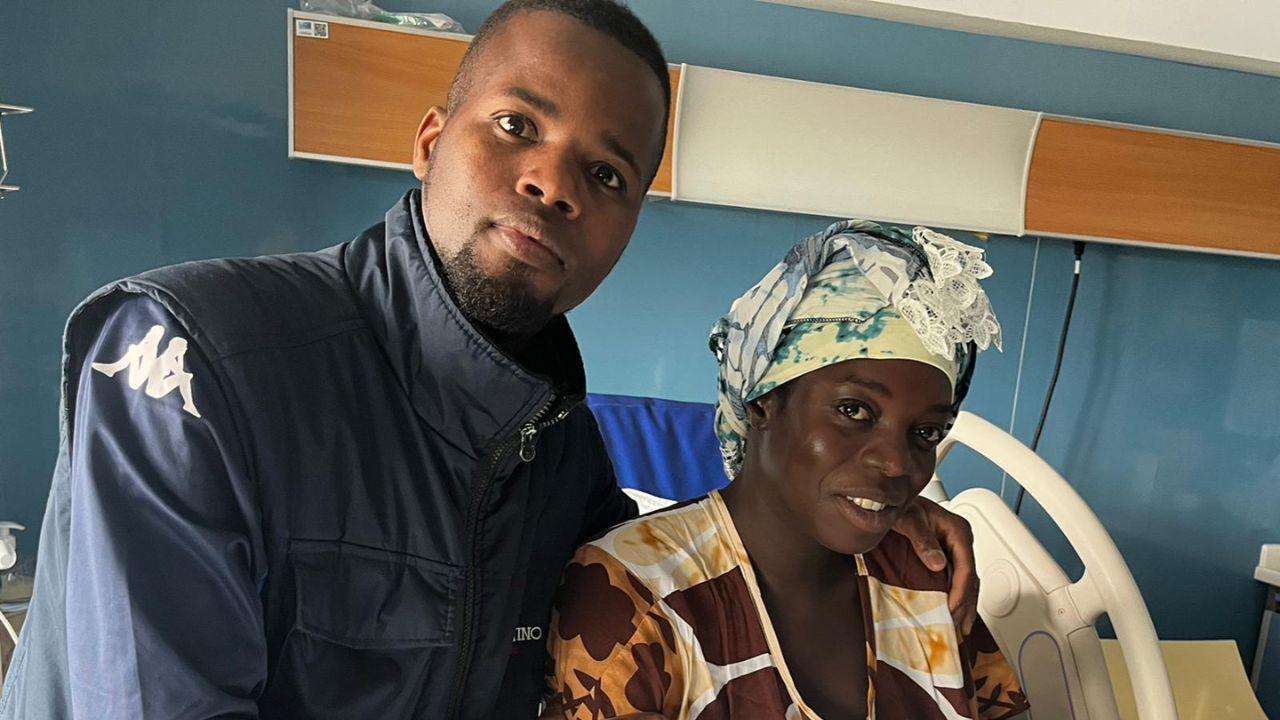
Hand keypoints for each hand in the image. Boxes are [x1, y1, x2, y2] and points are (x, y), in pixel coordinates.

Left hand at [891, 496, 978, 634]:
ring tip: (960, 629)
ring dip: (965, 606)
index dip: (961, 591)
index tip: (952, 609)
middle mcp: (961, 542)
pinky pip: (957, 581)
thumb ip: (922, 539)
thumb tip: (938, 564)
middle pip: (971, 579)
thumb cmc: (902, 506)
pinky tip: (955, 614)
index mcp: (958, 530)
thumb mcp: (908, 519)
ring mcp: (956, 550)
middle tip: (957, 627)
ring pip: (967, 583)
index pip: (966, 566)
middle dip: (965, 605)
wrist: (894, 501)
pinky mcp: (948, 558)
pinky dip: (958, 599)